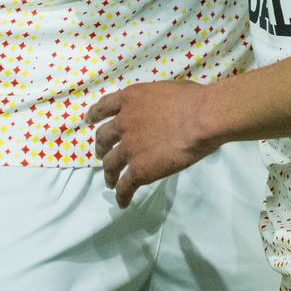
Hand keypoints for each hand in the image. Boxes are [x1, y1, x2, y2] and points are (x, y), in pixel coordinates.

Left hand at [86, 81, 217, 206]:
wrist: (201, 118)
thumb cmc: (193, 99)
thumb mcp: (164, 89)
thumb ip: (153, 100)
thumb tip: (160, 108)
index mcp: (130, 99)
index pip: (104, 107)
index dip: (94, 115)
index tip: (89, 120)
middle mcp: (123, 122)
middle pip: (103, 137)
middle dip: (100, 147)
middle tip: (102, 154)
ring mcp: (129, 147)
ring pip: (110, 164)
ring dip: (109, 174)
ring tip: (110, 182)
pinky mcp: (139, 169)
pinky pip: (125, 186)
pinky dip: (122, 195)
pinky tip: (123, 202)